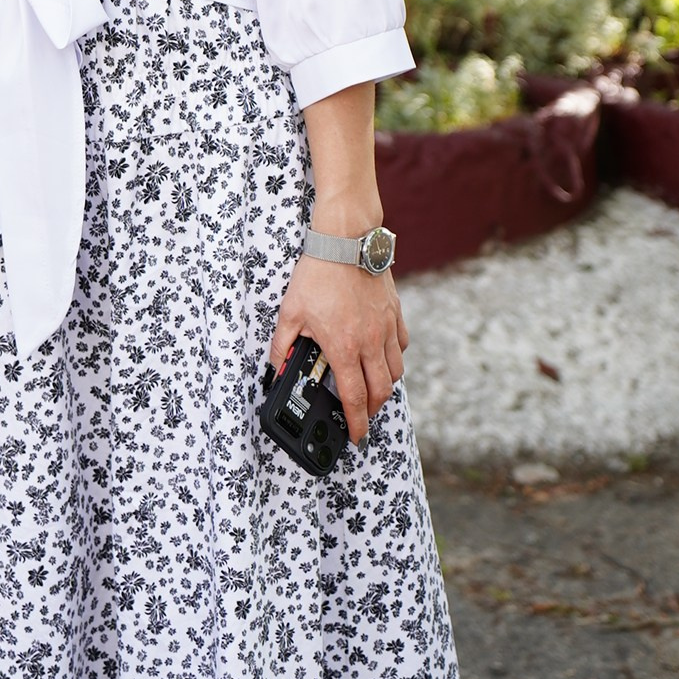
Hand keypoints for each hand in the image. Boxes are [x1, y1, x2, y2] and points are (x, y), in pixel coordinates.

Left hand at [267, 257, 407, 446]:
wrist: (346, 241)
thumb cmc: (318, 274)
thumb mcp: (289, 312)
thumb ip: (283, 344)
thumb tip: (277, 366)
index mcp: (343, 347)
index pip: (353, 397)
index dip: (356, 423)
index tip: (357, 437)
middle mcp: (369, 343)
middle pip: (381, 391)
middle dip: (372, 410)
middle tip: (362, 416)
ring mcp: (386, 328)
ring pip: (396, 371)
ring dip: (385, 386)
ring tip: (372, 388)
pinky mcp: (395, 313)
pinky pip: (401, 345)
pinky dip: (394, 357)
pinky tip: (383, 355)